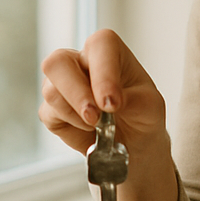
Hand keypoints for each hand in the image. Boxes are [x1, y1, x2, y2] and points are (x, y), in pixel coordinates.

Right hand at [40, 29, 177, 200]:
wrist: (136, 155)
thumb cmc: (147, 123)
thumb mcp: (151, 110)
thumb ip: (131, 100)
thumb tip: (105, 105)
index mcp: (112, 55)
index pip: (101, 45)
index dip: (102, 71)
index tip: (115, 103)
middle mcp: (82, 64)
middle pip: (57, 62)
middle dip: (76, 92)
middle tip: (98, 119)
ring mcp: (62, 88)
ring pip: (50, 94)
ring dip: (77, 118)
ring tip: (101, 131)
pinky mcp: (51, 113)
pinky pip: (48, 118)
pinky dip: (69, 132)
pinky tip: (88, 138)